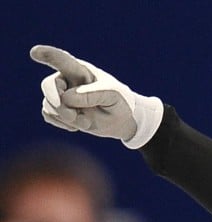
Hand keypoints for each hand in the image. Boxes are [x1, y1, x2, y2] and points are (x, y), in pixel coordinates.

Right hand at [30, 45, 163, 148]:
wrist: (121, 120)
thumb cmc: (119, 102)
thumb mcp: (113, 96)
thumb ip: (92, 94)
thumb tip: (67, 98)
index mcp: (80, 70)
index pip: (61, 60)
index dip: (47, 55)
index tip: (35, 52)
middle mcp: (67, 80)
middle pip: (49, 85)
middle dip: (59, 103)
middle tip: (73, 115)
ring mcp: (61, 94)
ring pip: (49, 103)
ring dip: (67, 117)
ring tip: (86, 121)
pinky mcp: (59, 109)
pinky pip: (49, 115)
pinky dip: (63, 124)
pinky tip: (78, 124)